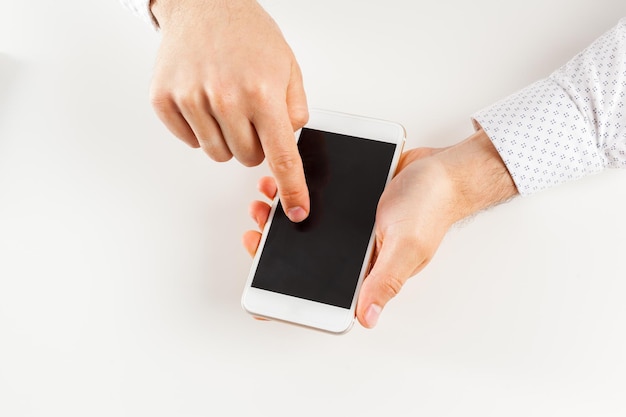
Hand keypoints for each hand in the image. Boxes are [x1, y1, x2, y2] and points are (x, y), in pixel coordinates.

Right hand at [150, 0, 309, 221]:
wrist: (203, 3)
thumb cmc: (247, 33)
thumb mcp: (287, 66)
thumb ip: (295, 109)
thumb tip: (290, 142)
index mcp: (261, 93)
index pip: (281, 156)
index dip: (291, 189)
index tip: (296, 210)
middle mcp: (225, 99)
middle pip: (247, 159)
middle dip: (255, 144)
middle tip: (251, 113)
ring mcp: (191, 100)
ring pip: (218, 153)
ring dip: (227, 137)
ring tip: (226, 102)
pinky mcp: (164, 100)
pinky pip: (190, 141)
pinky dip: (200, 128)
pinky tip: (204, 100)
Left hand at [243, 129, 517, 327]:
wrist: (441, 169)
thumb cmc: (432, 208)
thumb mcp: (407, 246)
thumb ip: (385, 280)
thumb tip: (367, 318)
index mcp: (368, 272)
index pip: (322, 293)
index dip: (288, 291)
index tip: (261, 283)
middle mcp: (356, 255)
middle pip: (305, 259)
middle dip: (274, 248)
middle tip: (257, 232)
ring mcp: (349, 229)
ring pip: (305, 229)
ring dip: (281, 218)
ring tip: (265, 203)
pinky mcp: (347, 205)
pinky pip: (315, 203)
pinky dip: (297, 194)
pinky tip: (285, 183)